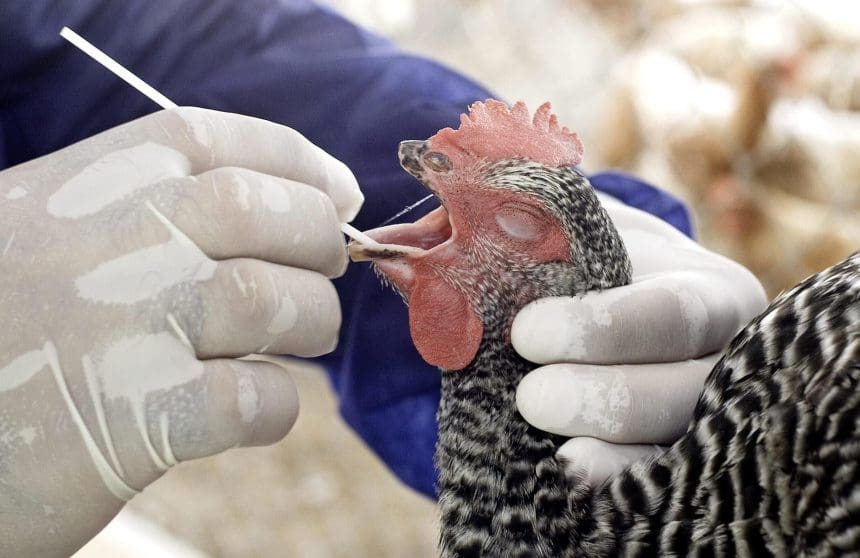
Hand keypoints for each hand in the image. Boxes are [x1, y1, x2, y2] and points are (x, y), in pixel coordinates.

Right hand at [0, 107, 361, 556]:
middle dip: (318, 240)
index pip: (215, 142)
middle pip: (261, 208)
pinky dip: (276, 405)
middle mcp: (106, 241)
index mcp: (84, 186)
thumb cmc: (3, 326)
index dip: (299, 164)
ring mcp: (123, 327)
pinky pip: (256, 398)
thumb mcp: (41, 230)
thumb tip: (293, 198)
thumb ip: (142, 209)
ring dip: (311, 320)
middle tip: (322, 271)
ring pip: (275, 299)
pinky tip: (251, 410)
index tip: (340, 194)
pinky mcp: (135, 421)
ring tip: (297, 338)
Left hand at [513, 192, 766, 485]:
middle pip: (688, 393)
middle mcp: (728, 364)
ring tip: (560, 456)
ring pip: (677, 449)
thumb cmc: (585, 260)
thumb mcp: (567, 230)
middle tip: (533, 397)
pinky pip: (655, 484)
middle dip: (609, 399)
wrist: (597, 304)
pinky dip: (617, 485)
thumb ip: (527, 225)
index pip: (674, 314)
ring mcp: (707, 420)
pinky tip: (573, 480)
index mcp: (713, 294)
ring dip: (615, 453)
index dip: (604, 328)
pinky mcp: (676, 461)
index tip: (528, 332)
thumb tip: (465, 228)